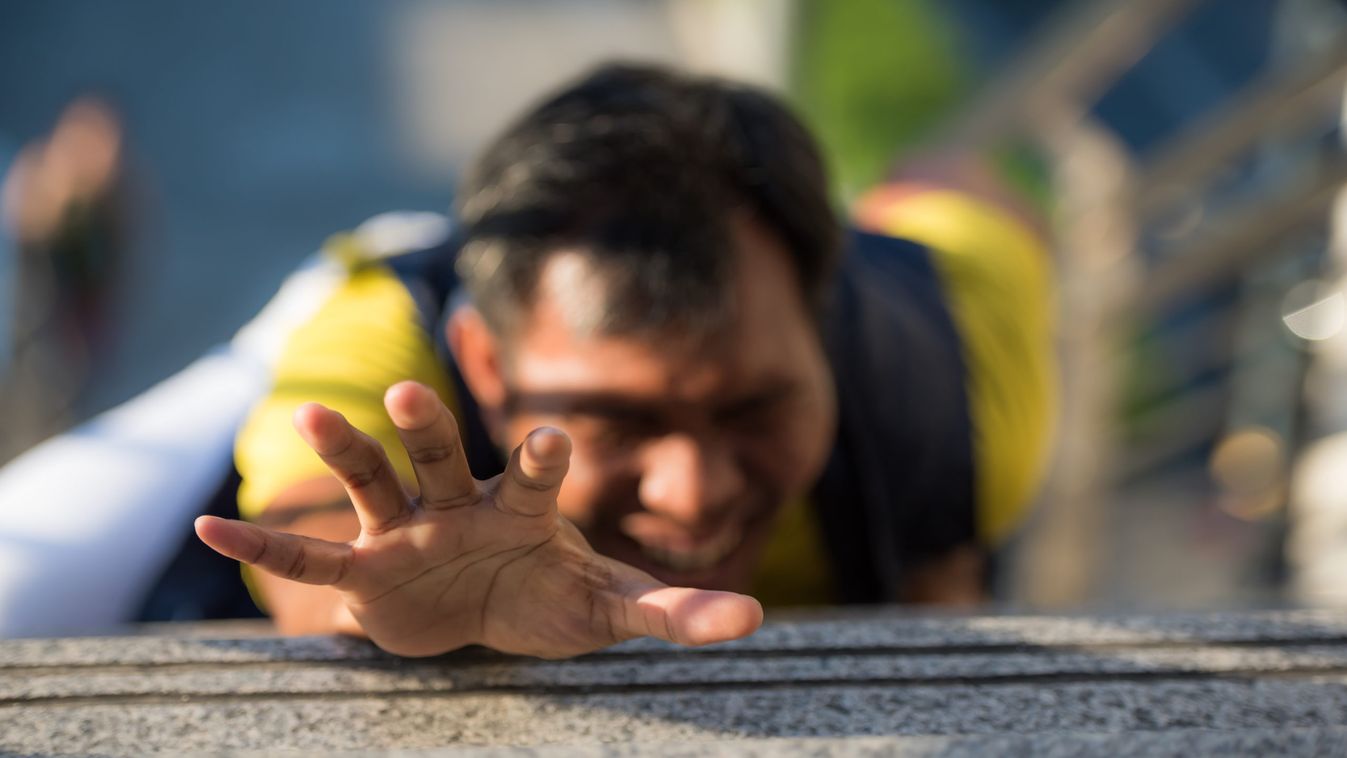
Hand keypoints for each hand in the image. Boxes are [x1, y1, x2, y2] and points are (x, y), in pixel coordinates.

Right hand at [196, 381, 762, 657]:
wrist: (484, 610)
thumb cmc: (552, 595)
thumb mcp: (611, 607)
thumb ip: (674, 610)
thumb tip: (757, 620)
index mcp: (525, 506)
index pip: (538, 471)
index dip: (545, 456)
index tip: (554, 436)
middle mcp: (460, 500)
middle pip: (444, 452)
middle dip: (428, 424)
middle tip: (413, 388)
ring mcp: (408, 527)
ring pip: (375, 477)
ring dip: (347, 448)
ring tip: (310, 415)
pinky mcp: (366, 568)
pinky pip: (311, 550)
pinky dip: (267, 538)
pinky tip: (213, 521)